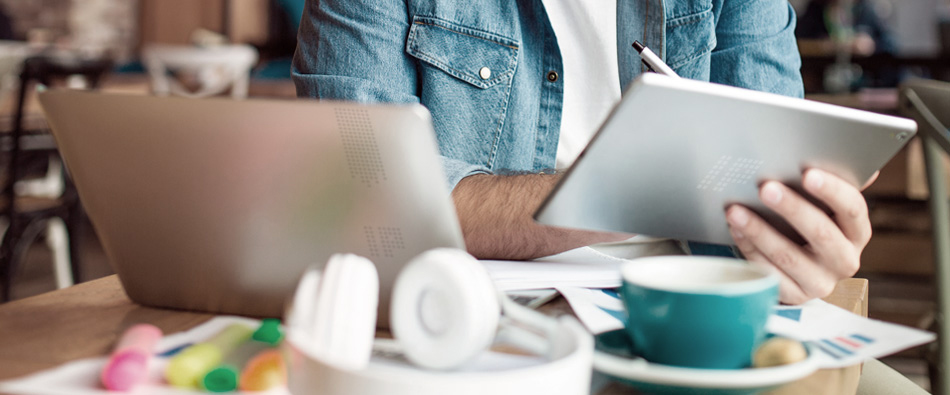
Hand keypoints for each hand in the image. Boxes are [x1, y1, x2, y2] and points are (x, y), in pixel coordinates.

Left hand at [724, 169, 872, 303]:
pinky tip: (735, 230)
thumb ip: (834, 185)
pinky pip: (769, 273)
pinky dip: (749, 249)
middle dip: (791, 208)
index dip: (832, 191)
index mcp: (857, 232)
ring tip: (735, 210)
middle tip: (765, 187)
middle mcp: (844, 260)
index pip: (853, 209)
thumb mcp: (824, 207)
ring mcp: (820, 282)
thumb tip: (859, 159)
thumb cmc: (810, 225)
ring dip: (760, 230)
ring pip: (789, 256)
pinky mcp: (793, 296)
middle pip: (821, 233)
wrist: (797, 269)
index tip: (808, 173)